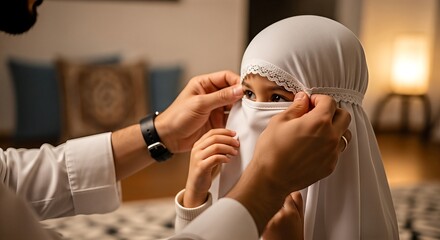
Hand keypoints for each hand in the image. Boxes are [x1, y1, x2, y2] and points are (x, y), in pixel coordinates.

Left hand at [154, 71, 242, 152]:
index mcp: (204, 84)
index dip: (238, 81)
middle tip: (253, 101)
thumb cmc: (178, 117)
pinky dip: (238, 119)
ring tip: (250, 111)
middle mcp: (211, 94)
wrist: (169, 138)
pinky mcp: (217, 121)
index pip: (226, 77)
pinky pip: (231, 118)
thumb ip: (221, 97)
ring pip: (234, 104)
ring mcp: (215, 108)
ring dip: (241, 108)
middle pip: (232, 90)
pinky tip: (243, 121)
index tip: (248, 89)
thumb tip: (240, 90)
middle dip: (242, 95)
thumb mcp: (200, 104)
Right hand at [183, 129, 239, 207]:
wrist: (196, 186)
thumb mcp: (209, 156)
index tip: (234, 134)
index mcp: (198, 144)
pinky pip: (215, 159)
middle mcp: (196, 149)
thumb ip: (216, 147)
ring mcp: (197, 158)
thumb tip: (232, 140)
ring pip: (216, 147)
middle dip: (228, 140)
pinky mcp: (200, 167)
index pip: (212, 132)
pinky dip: (224, 158)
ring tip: (235, 153)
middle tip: (237, 144)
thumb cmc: (205, 170)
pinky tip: (228, 160)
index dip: (224, 131)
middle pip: (215, 138)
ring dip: (228, 149)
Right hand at [227, 92, 350, 233]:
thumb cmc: (271, 150)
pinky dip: (330, 145)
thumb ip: (296, 108)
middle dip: (332, 111)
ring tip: (319, 131)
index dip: (318, 99)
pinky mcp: (330, 166)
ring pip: (345, 134)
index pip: (330, 102)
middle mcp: (330, 137)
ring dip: (335, 129)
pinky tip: (315, 146)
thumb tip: (303, 99)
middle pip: (344, 116)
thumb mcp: (279, 121)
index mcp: (319, 122)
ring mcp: (332, 153)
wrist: (271, 178)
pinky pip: (337, 151)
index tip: (310, 102)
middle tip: (317, 114)